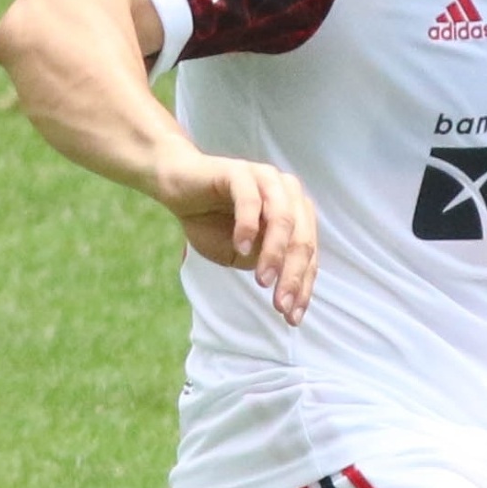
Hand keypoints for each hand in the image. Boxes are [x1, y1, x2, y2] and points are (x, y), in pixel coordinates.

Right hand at [156, 149, 318, 320]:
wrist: (178, 188)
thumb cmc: (214, 223)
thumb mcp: (243, 254)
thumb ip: (266, 264)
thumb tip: (287, 288)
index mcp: (296, 214)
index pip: (308, 255)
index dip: (302, 287)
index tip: (292, 317)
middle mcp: (288, 194)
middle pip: (301, 239)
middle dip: (292, 276)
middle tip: (279, 304)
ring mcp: (266, 179)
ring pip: (282, 219)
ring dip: (274, 253)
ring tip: (263, 281)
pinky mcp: (239, 171)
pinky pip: (250, 200)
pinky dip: (248, 226)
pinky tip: (240, 248)